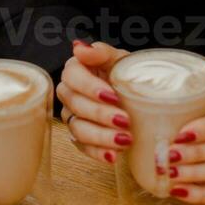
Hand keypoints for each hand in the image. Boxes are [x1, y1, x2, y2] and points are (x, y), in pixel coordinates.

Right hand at [58, 40, 129, 162]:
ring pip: (78, 128)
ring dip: (101, 136)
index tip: (113, 96)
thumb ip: (101, 52)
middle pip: (76, 104)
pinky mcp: (79, 136)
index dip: (91, 87)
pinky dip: (98, 153)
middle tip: (125, 121)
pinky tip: (113, 156)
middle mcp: (68, 93)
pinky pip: (83, 147)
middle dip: (100, 114)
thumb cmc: (124, 73)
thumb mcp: (118, 58)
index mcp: (75, 70)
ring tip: (124, 141)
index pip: (73, 77)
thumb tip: (79, 47)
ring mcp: (71, 116)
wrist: (135, 95)